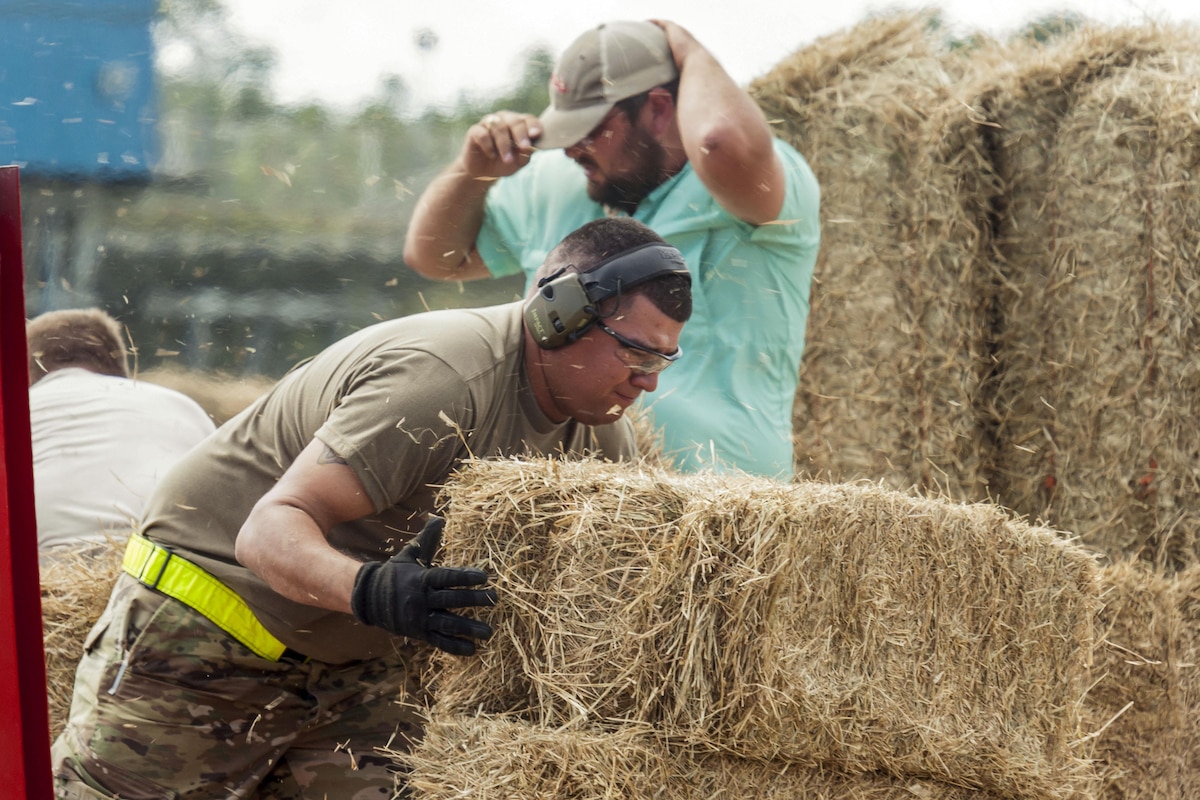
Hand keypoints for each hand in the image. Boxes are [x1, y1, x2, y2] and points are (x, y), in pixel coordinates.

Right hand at [350, 516, 495, 655]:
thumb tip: (440, 518)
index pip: (447, 577)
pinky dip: (455, 647)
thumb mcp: (409, 554)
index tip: (485, 577)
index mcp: (421, 578)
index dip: (466, 577)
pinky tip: (472, 649)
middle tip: (494, 600)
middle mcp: (421, 599)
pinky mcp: (419, 633)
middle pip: (451, 600)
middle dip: (474, 600)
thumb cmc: (395, 573)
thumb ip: (427, 539)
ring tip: (488, 631)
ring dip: (469, 628)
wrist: (369, 597)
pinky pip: (439, 641)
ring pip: (448, 624)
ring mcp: (420, 618)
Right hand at [461, 110, 540, 179]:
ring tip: (507, 159)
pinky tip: (491, 155)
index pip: (528, 119)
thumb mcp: (518, 162)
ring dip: (505, 144)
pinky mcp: (475, 131)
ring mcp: (489, 123)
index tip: (536, 135)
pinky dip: (489, 145)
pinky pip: (483, 134)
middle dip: (520, 134)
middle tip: (524, 147)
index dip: (533, 125)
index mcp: (518, 124)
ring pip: (499, 126)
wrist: (483, 173)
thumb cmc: (504, 163)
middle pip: (514, 120)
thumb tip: (530, 147)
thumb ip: (525, 153)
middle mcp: (504, 120)